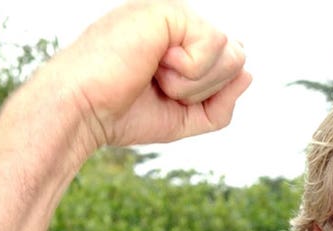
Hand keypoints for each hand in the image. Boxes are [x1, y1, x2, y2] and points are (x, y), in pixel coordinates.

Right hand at [41, 0, 252, 154]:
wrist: (83, 110)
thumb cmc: (123, 113)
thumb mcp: (184, 117)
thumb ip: (220, 102)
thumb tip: (249, 74)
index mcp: (179, 41)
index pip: (230, 63)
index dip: (209, 93)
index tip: (164, 94)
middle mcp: (178, 22)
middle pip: (238, 57)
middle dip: (205, 88)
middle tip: (161, 86)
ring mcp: (172, 12)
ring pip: (232, 52)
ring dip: (195, 81)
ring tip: (156, 74)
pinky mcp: (169, 9)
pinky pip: (215, 43)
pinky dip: (190, 69)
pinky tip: (155, 63)